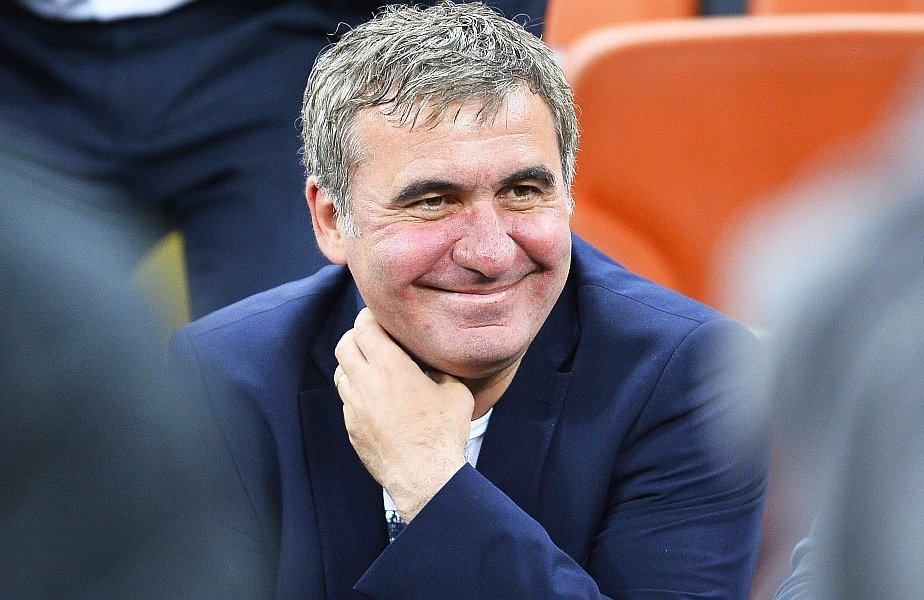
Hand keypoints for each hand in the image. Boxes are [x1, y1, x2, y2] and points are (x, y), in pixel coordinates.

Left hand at [334, 308, 473, 521]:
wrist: (424, 476)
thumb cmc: (442, 433)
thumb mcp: (454, 391)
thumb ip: (440, 370)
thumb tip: (433, 366)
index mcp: (390, 366)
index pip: (364, 327)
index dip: (370, 316)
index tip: (380, 316)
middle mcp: (365, 383)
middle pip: (344, 345)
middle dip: (356, 336)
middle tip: (373, 337)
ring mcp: (354, 407)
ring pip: (341, 372)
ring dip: (353, 364)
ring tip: (372, 368)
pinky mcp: (351, 429)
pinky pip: (347, 400)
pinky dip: (356, 392)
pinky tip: (376, 399)